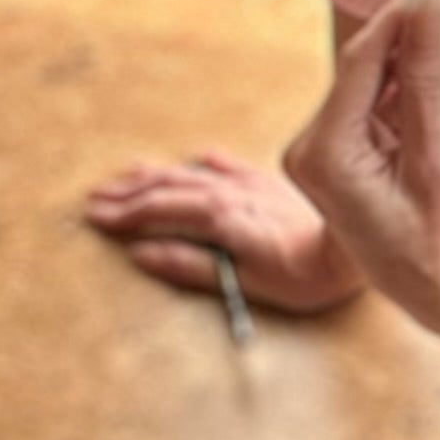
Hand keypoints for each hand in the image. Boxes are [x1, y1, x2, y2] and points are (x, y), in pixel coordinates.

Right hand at [83, 148, 368, 313]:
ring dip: (156, 174)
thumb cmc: (300, 277)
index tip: (92, 215)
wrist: (348, 252)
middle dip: (128, 192)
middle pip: (168, 186)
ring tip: (127, 173)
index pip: (157, 209)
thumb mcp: (241, 282)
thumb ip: (189, 266)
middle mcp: (229, 192)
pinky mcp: (269, 184)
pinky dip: (206, 162)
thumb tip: (141, 254)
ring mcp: (249, 184)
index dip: (123, 213)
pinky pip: (229, 166)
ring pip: (191, 173)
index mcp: (217, 214)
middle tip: (94, 198)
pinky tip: (199, 156)